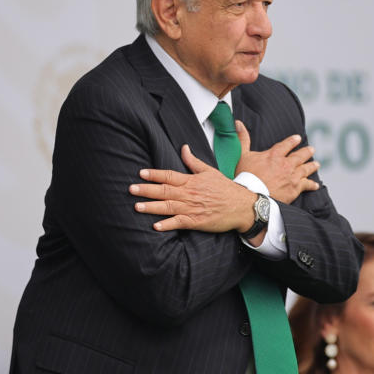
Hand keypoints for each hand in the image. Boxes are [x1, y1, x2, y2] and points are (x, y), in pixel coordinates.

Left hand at [130, 145, 255, 233]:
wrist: (242, 206)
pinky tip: (156, 226)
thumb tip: (183, 148)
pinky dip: (168, 225)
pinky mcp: (197, 221)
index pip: (169, 175)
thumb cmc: (226, 189)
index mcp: (191, 181)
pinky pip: (179, 223)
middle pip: (164, 191)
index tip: (141, 173)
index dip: (154, 174)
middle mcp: (190, 194)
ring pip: (168, 207)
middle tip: (131, 189)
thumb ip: (193, 161)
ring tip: (137, 206)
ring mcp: (192, 208)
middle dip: (146, 190)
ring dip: (152, 207)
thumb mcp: (210, 171)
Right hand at [235, 122, 319, 203]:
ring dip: (311, 166)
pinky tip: (315, 185)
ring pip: (305, 169)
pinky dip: (311, 185)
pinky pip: (306, 185)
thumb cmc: (245, 177)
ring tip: (317, 164)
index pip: (286, 145)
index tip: (298, 138)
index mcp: (274, 155)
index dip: (292, 141)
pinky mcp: (294, 190)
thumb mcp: (242, 155)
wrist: (252, 196)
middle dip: (306, 152)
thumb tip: (238, 123)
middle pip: (300, 156)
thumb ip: (243, 139)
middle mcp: (285, 164)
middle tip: (312, 149)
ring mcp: (291, 177)